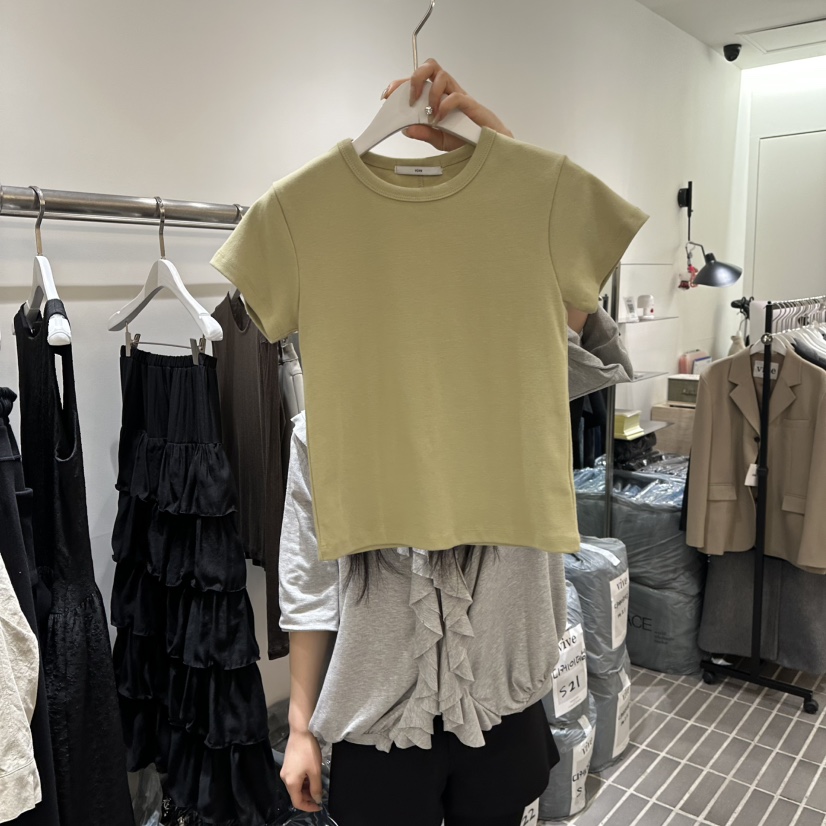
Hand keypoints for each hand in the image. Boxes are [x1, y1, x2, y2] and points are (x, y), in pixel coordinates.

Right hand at [281, 730, 323, 812]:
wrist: (301, 731)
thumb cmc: (308, 751)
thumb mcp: (315, 771)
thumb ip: (316, 788)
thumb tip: (316, 799)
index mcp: (291, 782)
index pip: (297, 802)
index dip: (308, 807)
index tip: (319, 806)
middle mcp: (285, 778)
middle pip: (296, 794)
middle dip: (308, 797)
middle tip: (320, 794)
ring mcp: (285, 770)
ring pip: (296, 786)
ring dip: (306, 788)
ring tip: (317, 784)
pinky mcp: (288, 764)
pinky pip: (295, 778)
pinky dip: (303, 780)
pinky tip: (311, 775)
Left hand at [381, 58, 512, 150]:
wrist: (487, 145)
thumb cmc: (465, 139)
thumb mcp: (438, 140)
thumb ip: (423, 133)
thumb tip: (407, 129)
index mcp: (437, 97)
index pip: (417, 81)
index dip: (400, 83)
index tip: (387, 95)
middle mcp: (447, 91)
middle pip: (430, 67)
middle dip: (414, 78)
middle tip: (410, 99)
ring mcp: (459, 95)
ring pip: (442, 75)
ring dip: (431, 92)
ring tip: (429, 112)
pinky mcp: (470, 104)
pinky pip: (455, 96)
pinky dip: (444, 106)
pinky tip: (440, 120)